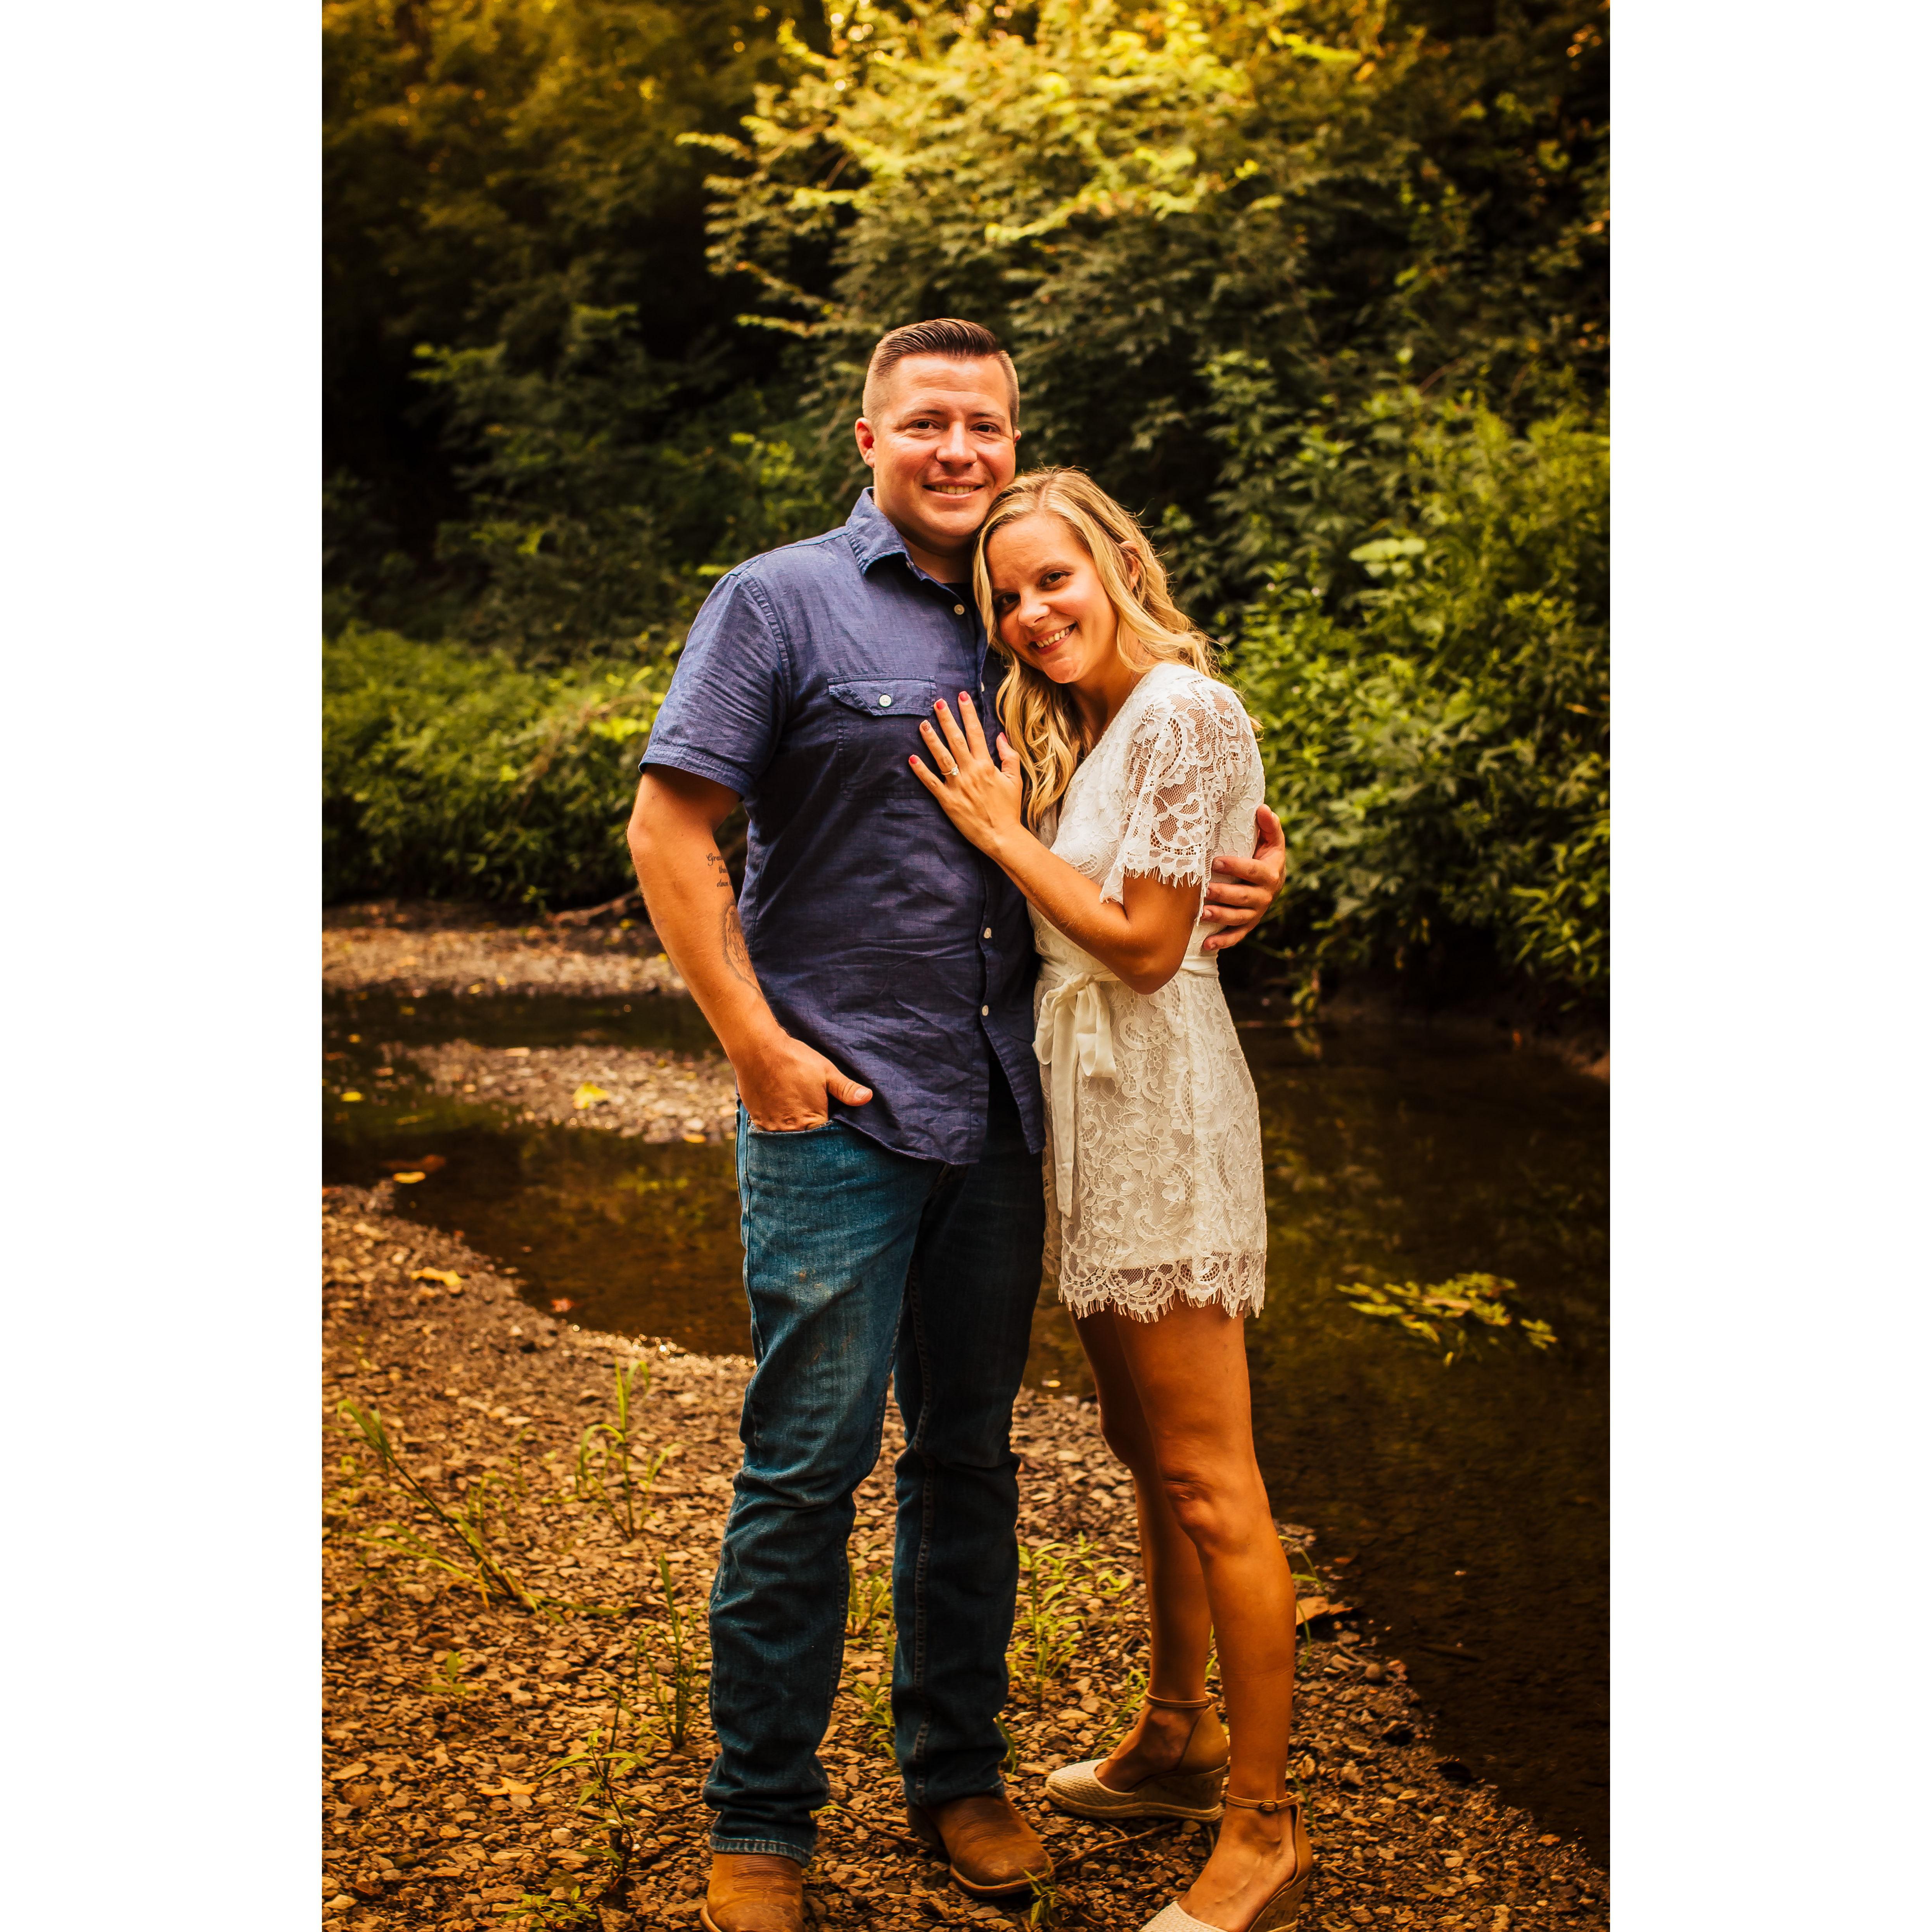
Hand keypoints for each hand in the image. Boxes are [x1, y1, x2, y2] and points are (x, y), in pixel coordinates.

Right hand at [734, 1028, 871, 1131]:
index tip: (834, 1129)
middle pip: (806, 1144)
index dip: (832, 1137)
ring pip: (788, 1141)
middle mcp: (791, 1130)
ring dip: (795, 1136)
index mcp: (811, 1121)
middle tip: (816, 1128)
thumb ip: (846, 1090)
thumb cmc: (795, 1059)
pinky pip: (770, 1135)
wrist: (758, 1050)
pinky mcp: (758, 1121)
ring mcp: (772, 1127)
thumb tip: (868, 1098)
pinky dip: (778, 1131)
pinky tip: (782, 1120)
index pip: (826, 1140)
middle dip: (813, 1141)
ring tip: (799, 1124)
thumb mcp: (826, 1072)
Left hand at [909, 693, 1025, 854]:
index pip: (975, 733)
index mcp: (986, 765)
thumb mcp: (1015, 780)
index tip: (962, 696)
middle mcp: (970, 771)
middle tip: (937, 703)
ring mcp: (957, 786)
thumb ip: (1009, 756)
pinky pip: (931, 783)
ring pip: (941, 757)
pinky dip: (921, 771)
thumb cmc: (1009, 808)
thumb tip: (1000, 736)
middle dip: (946, 719)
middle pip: (956, 740)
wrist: (1002, 835)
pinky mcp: (947, 801)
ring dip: (931, 739)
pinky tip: (911, 758)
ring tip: (923, 724)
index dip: (968, 713)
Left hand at [1200, 803, 1286, 952]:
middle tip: (1205, 890)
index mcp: (1270, 874)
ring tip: (1203, 914)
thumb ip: (1268, 825)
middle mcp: (1265, 896)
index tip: (1217, 861)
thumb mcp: (1271, 840)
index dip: (1237, 866)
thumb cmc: (1264, 855)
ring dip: (1221, 917)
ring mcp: (1256, 913)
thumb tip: (1262, 808)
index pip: (1254, 871)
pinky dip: (1223, 942)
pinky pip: (1236, 936)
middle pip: (1245, 897)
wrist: (1271, 879)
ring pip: (1239, 918)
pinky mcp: (1247, 925)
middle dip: (1225, 894)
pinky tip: (1207, 945)